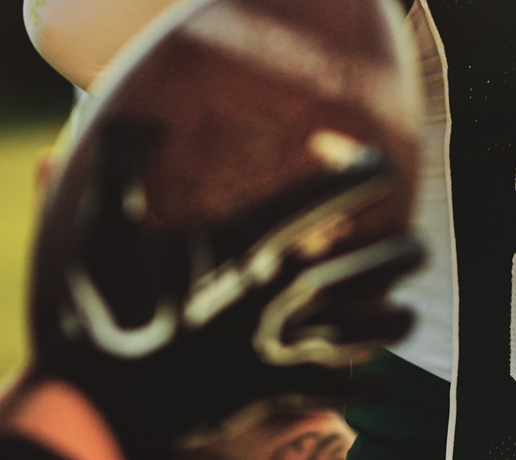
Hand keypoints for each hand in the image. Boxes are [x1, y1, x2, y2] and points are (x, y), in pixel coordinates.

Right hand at [29, 116, 420, 459]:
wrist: (103, 401)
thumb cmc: (104, 307)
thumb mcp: (105, 226)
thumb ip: (122, 163)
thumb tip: (130, 114)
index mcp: (251, 238)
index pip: (335, 188)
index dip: (363, 166)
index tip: (370, 161)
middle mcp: (282, 286)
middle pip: (378, 261)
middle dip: (401, 252)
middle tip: (412, 246)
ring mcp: (284, 342)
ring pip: (376, 327)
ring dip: (396, 319)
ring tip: (404, 313)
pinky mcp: (278, 392)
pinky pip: (341, 390)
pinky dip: (361, 385)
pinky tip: (370, 382)